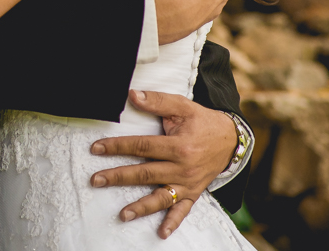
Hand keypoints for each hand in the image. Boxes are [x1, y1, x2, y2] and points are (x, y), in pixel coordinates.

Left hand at [90, 90, 238, 238]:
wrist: (232, 140)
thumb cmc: (202, 121)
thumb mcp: (182, 106)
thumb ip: (157, 101)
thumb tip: (132, 95)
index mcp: (178, 146)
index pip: (141, 147)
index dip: (117, 147)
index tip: (97, 149)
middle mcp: (183, 168)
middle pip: (145, 173)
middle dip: (118, 177)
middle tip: (96, 180)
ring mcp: (188, 183)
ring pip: (161, 197)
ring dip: (141, 207)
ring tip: (123, 214)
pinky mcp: (194, 192)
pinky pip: (183, 210)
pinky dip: (173, 222)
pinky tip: (161, 232)